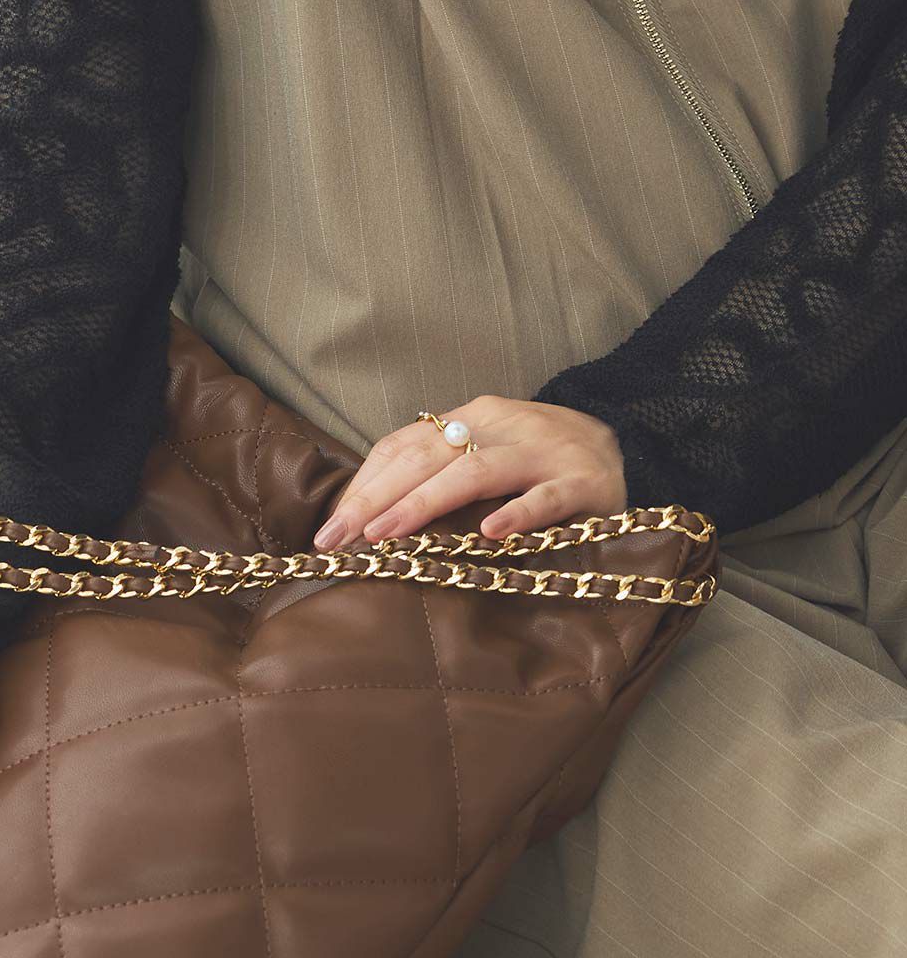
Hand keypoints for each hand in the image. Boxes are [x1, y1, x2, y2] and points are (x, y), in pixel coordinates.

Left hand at [313, 395, 626, 547]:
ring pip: (476, 472)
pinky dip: (518, 514)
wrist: (627, 448)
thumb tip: (365, 517)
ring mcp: (544, 452)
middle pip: (427, 457)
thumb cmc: (537, 464)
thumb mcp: (483, 457)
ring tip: (387, 536)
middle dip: (376, 498)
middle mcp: (502, 425)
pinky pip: (547, 498)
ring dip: (426, 503)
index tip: (330, 528)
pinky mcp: (585, 483)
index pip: (404, 445)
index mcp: (471, 418)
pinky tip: (490, 534)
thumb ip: (435, 475)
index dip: (364, 485)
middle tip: (339, 539)